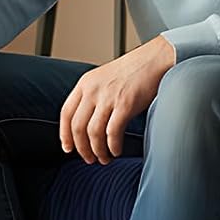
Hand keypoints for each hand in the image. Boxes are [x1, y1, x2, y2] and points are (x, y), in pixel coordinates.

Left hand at [59, 36, 176, 163]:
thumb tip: (87, 126)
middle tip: (89, 159)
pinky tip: (116, 151)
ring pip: (93, 133)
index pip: (66, 113)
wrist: (154, 59)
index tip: (68, 148)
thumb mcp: (103, 79)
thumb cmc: (132, 71)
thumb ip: (93, 97)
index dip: (65, 134)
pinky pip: (112, 133)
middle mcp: (93, 90)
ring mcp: (108, 97)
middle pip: (77, 127)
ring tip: (104, 159)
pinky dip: (113, 146)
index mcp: (85, 84)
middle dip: (82, 148)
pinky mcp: (125, 104)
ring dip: (97, 151)